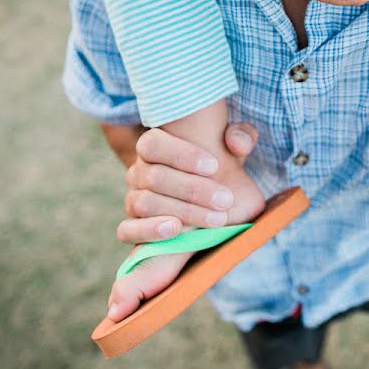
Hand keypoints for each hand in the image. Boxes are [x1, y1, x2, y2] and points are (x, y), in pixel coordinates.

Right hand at [115, 123, 258, 245]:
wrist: (213, 202)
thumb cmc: (218, 171)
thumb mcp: (234, 152)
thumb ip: (241, 137)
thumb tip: (237, 142)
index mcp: (154, 147)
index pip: (152, 144)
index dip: (181, 155)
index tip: (214, 167)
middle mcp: (138, 172)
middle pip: (154, 177)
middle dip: (193, 189)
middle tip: (226, 200)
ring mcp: (133, 199)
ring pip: (146, 203)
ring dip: (183, 211)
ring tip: (217, 219)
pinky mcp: (132, 227)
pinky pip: (127, 230)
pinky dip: (149, 230)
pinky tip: (175, 230)